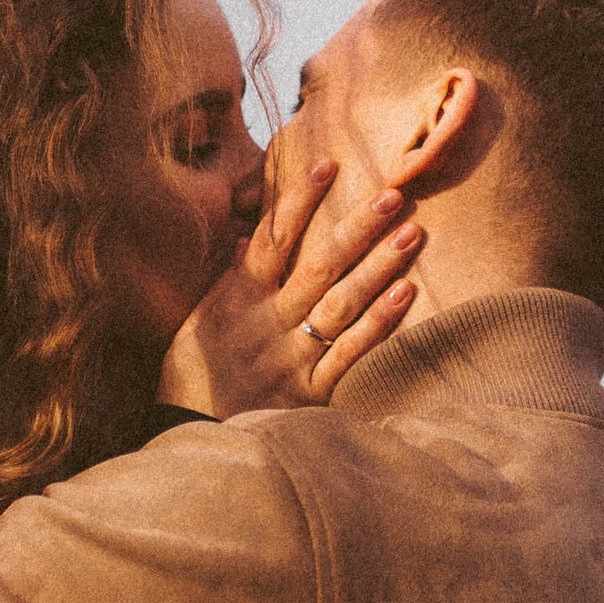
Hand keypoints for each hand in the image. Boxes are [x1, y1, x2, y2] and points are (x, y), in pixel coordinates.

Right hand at [156, 164, 422, 416]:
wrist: (190, 438)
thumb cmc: (194, 374)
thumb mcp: (198, 320)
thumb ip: (227, 280)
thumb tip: (247, 239)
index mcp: (235, 297)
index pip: (271, 238)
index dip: (299, 200)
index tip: (328, 164)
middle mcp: (266, 321)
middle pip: (318, 265)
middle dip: (357, 227)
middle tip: (394, 194)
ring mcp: (290, 355)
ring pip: (341, 303)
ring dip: (379, 266)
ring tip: (413, 231)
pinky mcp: (309, 390)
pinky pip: (351, 351)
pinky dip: (379, 322)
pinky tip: (407, 291)